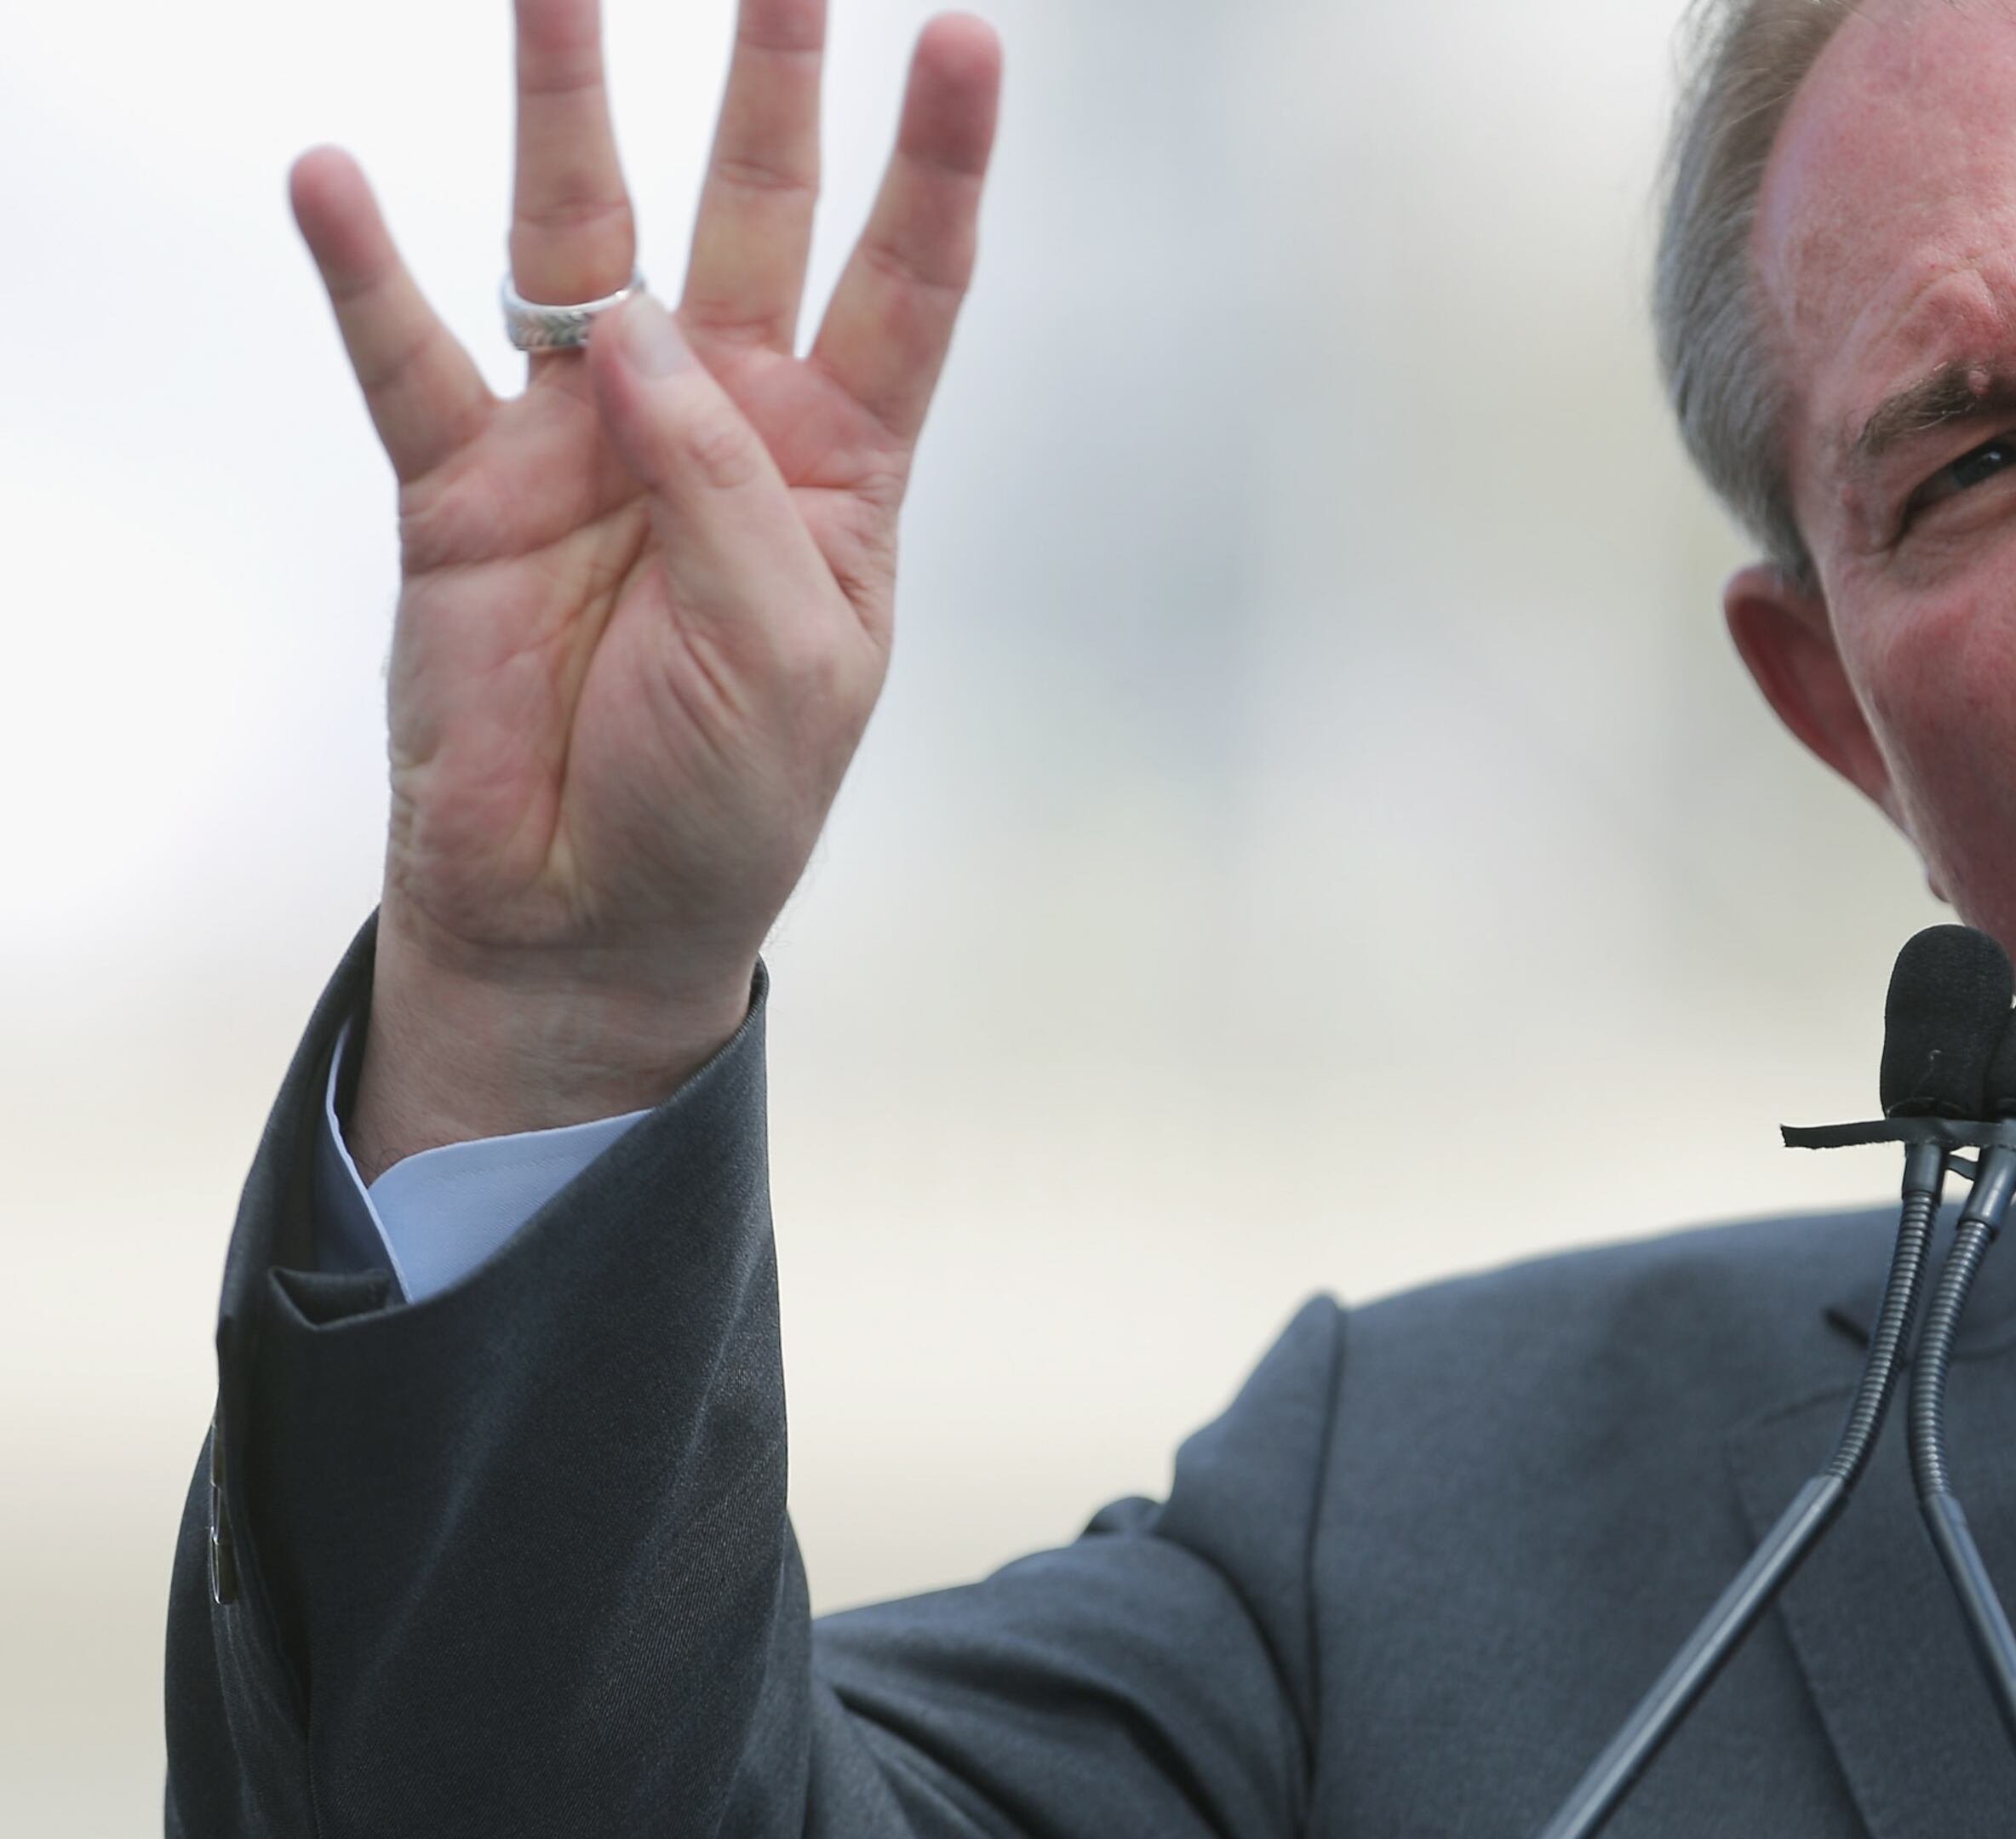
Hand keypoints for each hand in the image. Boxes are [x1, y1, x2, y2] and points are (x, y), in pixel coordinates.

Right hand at [289, 0, 1000, 1174]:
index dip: (935, 165)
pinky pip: (409, 356)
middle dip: (770, 84)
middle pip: (752, 212)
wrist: (586, 912)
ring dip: (564, 111)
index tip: (964, 39)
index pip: (906, 281)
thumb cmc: (725, 794)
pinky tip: (333, 178)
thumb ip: (730, 491)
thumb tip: (638, 334)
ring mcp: (583, 436)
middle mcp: (714, 416)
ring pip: (577, 238)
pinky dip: (367, 271)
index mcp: (837, 461)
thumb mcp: (793, 656)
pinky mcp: (461, 486)